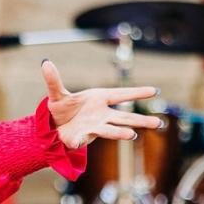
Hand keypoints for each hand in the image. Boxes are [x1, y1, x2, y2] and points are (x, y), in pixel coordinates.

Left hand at [42, 60, 161, 149]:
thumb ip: (53, 80)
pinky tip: (93, 141)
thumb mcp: (56, 95)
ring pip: (114, 129)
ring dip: (123, 132)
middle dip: (141, 120)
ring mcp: (96, 127)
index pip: (121, 95)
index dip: (137, 93)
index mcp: (98, 99)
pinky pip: (91, 137)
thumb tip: (45, 62)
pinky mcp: (86, 137)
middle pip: (125, 117)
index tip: (154, 91)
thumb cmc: (59, 111)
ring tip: (134, 135)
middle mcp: (101, 114)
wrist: (51, 129)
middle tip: (158, 123)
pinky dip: (92, 138)